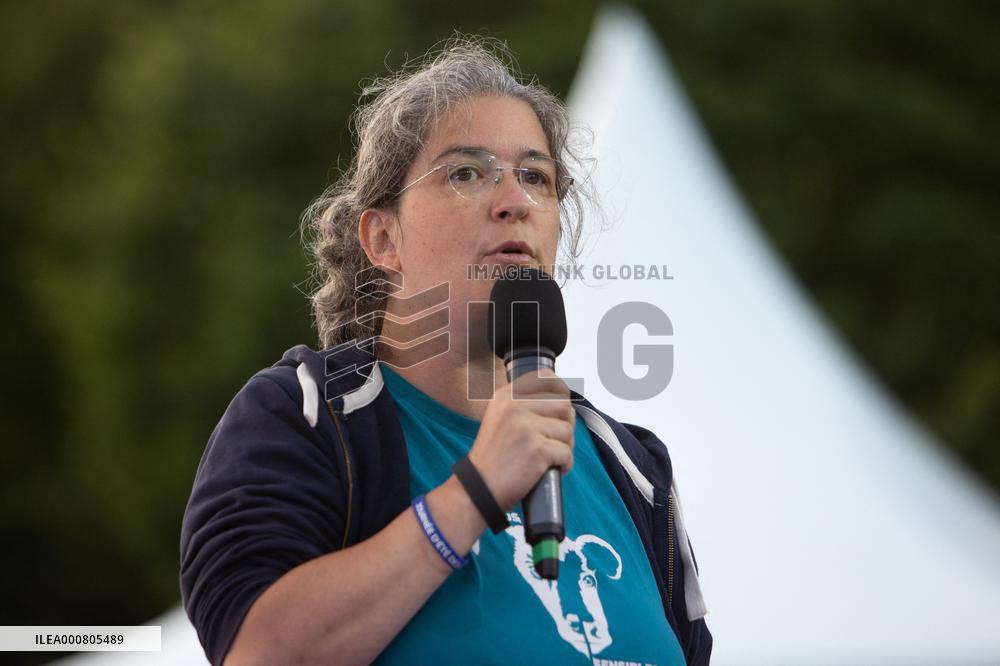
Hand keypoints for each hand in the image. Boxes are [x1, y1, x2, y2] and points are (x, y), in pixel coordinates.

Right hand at [466, 368, 574, 510]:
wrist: (477, 489)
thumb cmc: (493, 459)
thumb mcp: (500, 419)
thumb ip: (524, 406)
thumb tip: (565, 401)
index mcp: (506, 396)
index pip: (546, 378)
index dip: (560, 394)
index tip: (558, 412)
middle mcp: (515, 406)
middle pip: (564, 405)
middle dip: (565, 425)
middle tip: (554, 442)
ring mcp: (526, 427)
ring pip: (568, 431)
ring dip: (565, 448)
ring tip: (549, 458)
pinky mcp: (537, 449)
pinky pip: (567, 454)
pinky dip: (564, 465)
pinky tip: (551, 470)